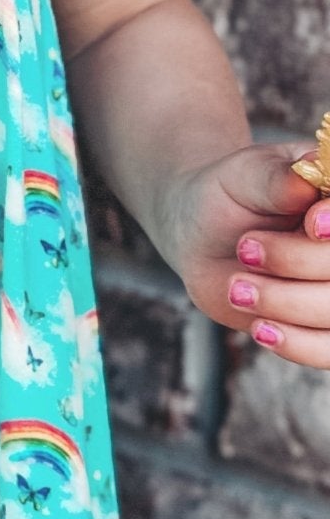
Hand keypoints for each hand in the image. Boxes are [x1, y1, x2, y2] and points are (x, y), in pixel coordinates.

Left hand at [157, 140, 327, 365]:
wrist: (202, 229)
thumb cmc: (230, 192)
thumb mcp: (248, 174)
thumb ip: (278, 179)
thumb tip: (305, 178)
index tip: (313, 223)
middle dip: (301, 262)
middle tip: (246, 247)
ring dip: (288, 302)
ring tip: (237, 287)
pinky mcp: (323, 327)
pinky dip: (298, 344)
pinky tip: (260, 327)